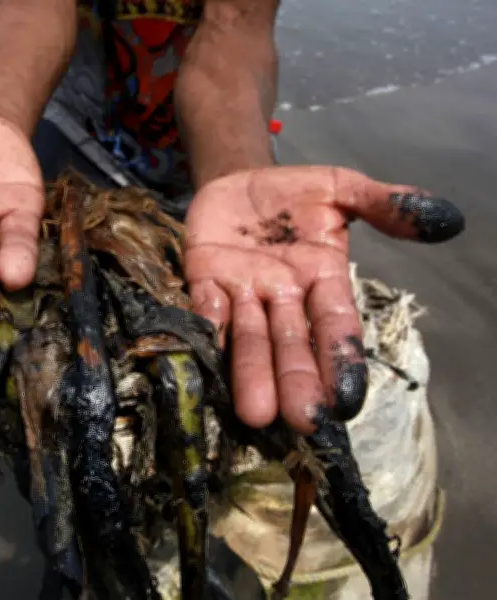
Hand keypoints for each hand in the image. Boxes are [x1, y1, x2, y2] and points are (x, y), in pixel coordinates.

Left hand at [184, 165, 463, 432]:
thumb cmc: (291, 195)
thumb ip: (381, 204)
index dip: (341, 359)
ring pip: (248, 338)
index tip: (348, 400)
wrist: (235, 182)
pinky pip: (206, 310)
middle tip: (300, 420)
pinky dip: (207, 332)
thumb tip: (445, 219)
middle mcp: (283, 297)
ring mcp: (242, 293)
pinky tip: (207, 358)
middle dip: (295, 381)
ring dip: (251, 373)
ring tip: (255, 414)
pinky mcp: (204, 282)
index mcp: (321, 279)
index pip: (335, 325)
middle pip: (291, 344)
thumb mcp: (339, 189)